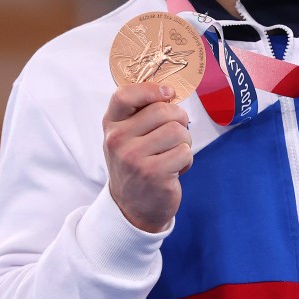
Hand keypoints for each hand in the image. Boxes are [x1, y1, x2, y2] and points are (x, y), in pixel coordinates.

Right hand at [102, 83, 192, 232]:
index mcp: (111, 125)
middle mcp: (117, 140)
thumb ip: (141, 113)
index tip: (168, 94)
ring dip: (184, 143)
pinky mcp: (153, 174)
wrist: (132, 208)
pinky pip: (185, 152)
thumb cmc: (137, 164)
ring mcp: (133, 157)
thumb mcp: (128, 137)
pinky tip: (174, 170)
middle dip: (179, 120)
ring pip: (178, 131)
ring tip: (172, 155)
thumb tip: (169, 91)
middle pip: (163, 110)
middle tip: (175, 135)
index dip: (151, 89)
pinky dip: (186, 160)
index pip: (125, 95)